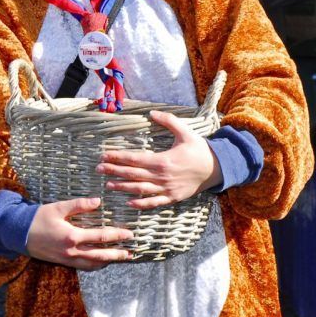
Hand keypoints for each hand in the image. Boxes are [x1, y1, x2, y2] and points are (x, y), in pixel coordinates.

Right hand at [26, 197, 132, 269]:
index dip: (117, 235)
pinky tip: (101, 261)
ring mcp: (68, 259)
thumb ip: (78, 205)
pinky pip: (84, 266)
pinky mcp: (63, 262)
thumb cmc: (37, 218)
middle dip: (117, 254)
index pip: (101, 237)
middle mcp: (72, 251)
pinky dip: (95, 265)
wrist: (18, 234)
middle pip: (101, 255)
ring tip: (120, 258)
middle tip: (131, 252)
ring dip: (108, 262)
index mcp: (72, 236)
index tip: (129, 234)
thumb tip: (97, 201)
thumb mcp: (57, 208)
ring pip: (93, 264)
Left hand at [97, 110, 220, 208]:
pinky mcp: (172, 197)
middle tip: (98, 169)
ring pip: (140, 189)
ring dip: (123, 187)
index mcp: (163, 160)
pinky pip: (154, 202)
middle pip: (133, 174)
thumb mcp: (185, 131)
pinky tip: (129, 203)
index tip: (104, 155)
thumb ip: (168, 121)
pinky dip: (140, 204)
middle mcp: (162, 176)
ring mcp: (167, 189)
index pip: (134, 159)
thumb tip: (152, 112)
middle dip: (114, 171)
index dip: (117, 157)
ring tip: (108, 185)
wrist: (216, 168)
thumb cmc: (199, 149)